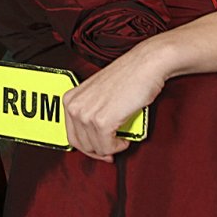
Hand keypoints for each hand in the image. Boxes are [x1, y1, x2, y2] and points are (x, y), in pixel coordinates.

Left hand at [62, 45, 168, 162]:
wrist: (145, 65)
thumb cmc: (128, 77)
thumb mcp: (98, 94)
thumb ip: (91, 112)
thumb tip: (93, 137)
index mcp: (70, 99)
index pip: (72, 135)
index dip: (88, 147)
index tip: (99, 149)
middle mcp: (74, 106)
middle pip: (81, 144)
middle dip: (98, 151)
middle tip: (112, 150)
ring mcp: (86, 114)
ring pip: (95, 148)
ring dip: (111, 148)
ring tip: (122, 138)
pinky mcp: (102, 122)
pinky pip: (107, 147)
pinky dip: (118, 147)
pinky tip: (125, 138)